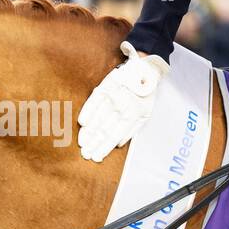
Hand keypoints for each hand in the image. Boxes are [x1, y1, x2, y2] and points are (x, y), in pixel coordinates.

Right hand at [78, 41, 169, 161]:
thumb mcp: (146, 114)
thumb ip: (132, 130)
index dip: (104, 147)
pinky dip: (88, 111)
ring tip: (82, 142)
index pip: (114, 136)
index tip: (95, 157)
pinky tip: (82, 123)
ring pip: (97, 117)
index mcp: (131, 116)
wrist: (145, 71)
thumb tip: (118, 144)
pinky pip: (94, 101)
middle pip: (103, 129)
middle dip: (93, 143)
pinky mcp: (105, 87)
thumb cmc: (145, 96)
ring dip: (88, 131)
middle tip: (85, 154)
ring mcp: (112, 97)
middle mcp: (121, 108)